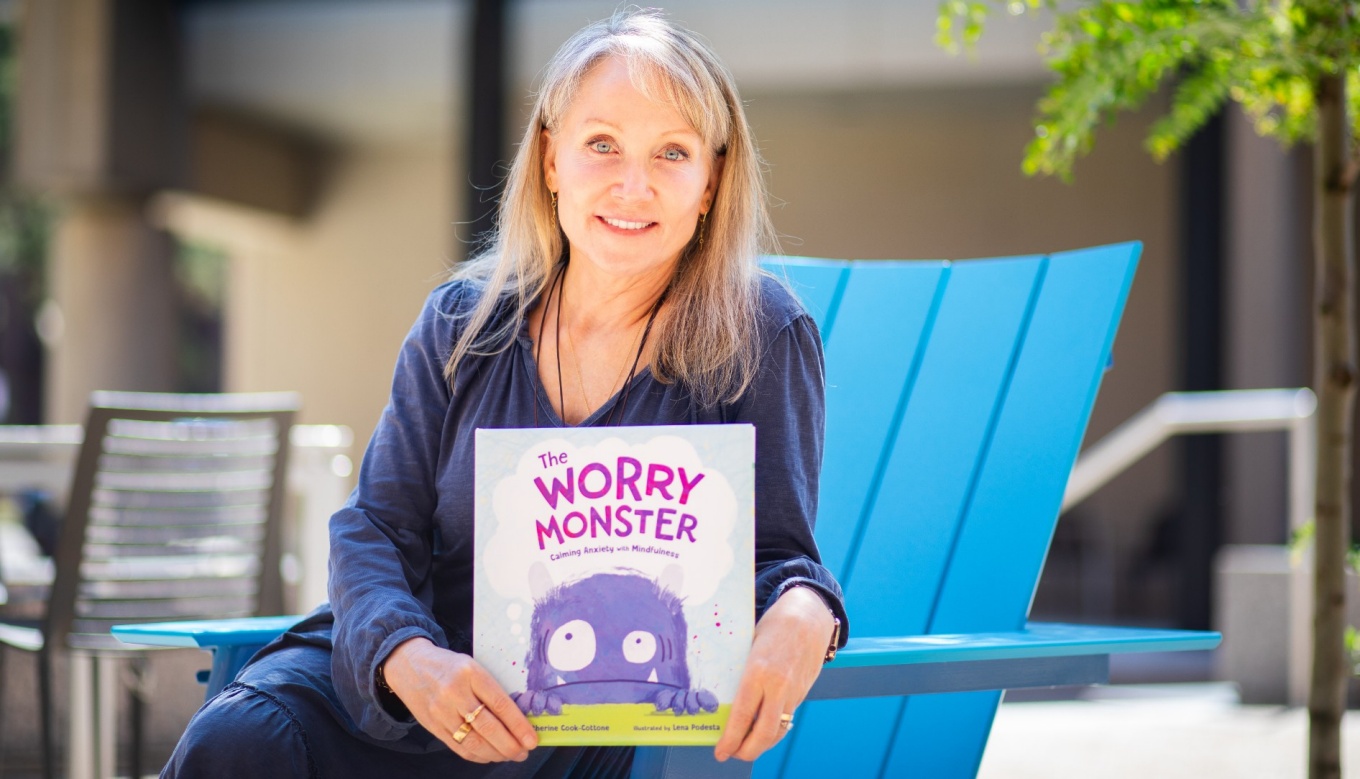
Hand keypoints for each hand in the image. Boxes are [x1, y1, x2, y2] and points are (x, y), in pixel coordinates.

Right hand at [382, 637, 538, 762]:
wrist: (408, 664)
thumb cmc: (448, 665)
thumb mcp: (471, 666)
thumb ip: (490, 688)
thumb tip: (518, 717)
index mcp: (470, 673)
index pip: (500, 703)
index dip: (518, 725)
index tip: (532, 739)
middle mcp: (454, 693)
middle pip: (488, 727)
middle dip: (510, 745)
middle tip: (524, 752)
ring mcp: (441, 712)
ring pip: (473, 742)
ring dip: (496, 753)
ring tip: (511, 755)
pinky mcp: (432, 727)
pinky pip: (459, 747)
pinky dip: (478, 755)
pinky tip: (490, 755)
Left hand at [714, 586, 833, 761]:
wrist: (809, 616)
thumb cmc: (774, 626)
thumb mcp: (749, 645)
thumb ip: (742, 672)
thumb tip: (725, 696)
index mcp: (758, 671)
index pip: (742, 715)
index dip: (731, 739)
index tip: (720, 751)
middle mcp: (778, 686)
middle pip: (764, 733)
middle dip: (747, 751)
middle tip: (733, 753)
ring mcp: (793, 691)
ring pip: (778, 730)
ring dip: (762, 744)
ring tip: (745, 747)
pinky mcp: (803, 693)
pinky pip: (787, 719)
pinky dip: (774, 730)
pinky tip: (762, 730)